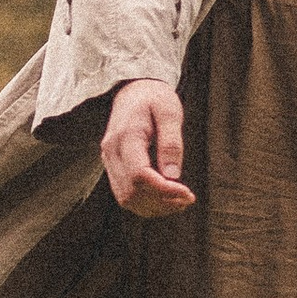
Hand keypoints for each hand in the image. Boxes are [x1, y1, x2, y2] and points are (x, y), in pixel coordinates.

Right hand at [102, 78, 194, 213]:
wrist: (133, 90)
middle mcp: (111, 152)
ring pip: (126, 199)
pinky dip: (146, 203)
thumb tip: (173, 175)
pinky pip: (125, 194)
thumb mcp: (170, 112)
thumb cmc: (154, 98)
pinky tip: (166, 199)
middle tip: (188, 198)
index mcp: (126, 136)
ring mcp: (109, 161)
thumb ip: (171, 142)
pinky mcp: (113, 167)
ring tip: (179, 201)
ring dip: (154, 207)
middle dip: (161, 202)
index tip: (187, 192)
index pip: (139, 175)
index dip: (164, 190)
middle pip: (131, 192)